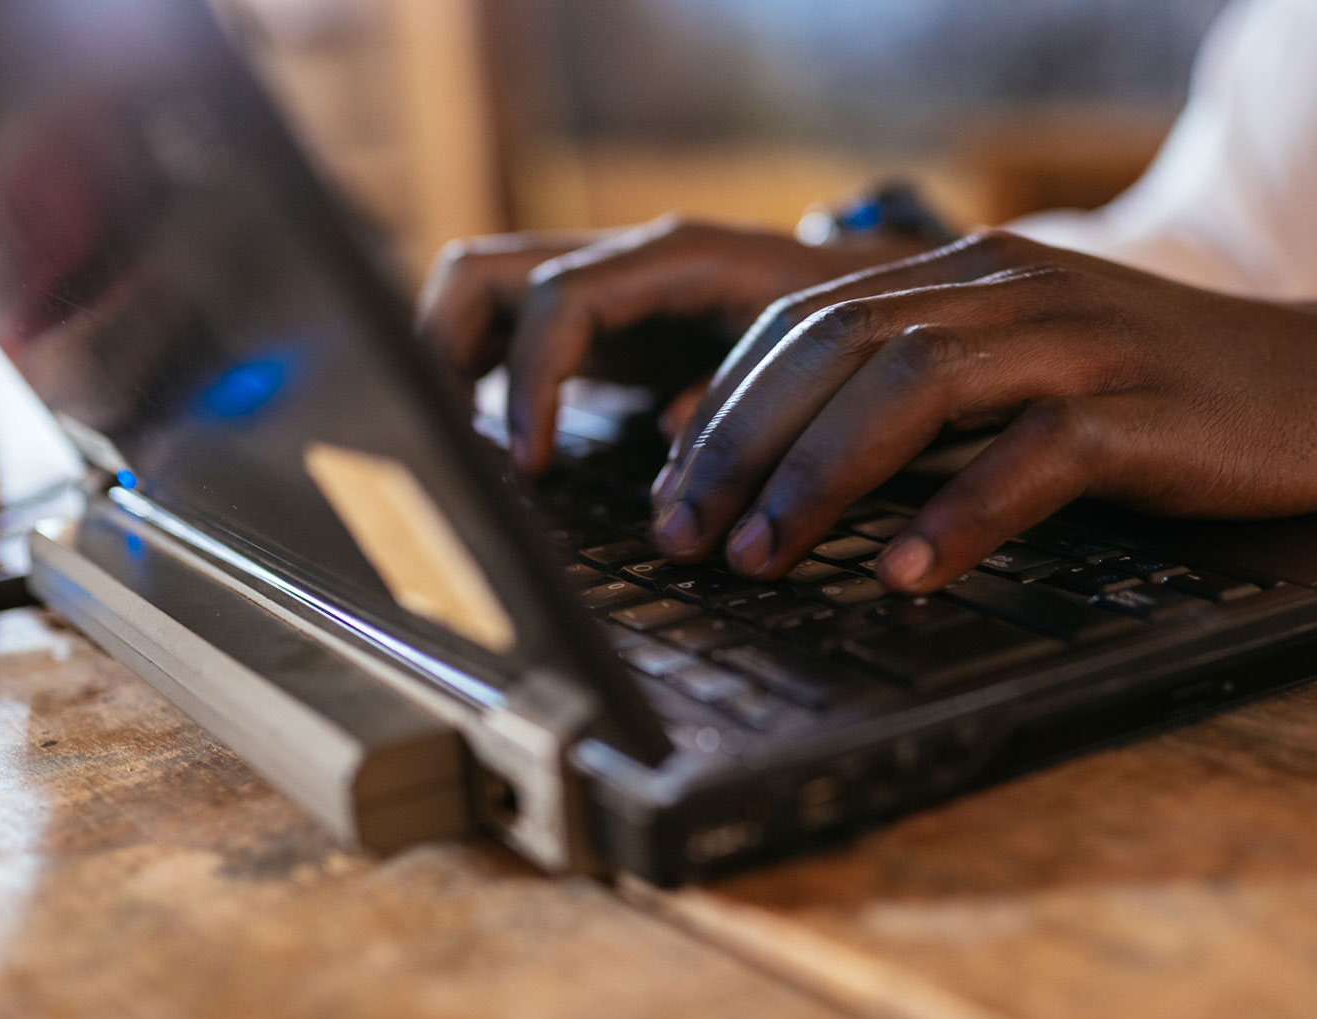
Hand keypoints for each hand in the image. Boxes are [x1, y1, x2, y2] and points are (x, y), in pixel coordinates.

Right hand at [415, 216, 928, 471]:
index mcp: (673, 258)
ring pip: (477, 291)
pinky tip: (483, 437)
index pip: (560, 299)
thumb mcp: (809, 359)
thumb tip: (674, 436)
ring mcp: (600, 289)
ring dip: (448, 358)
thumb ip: (743, 395)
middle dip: (446, 353)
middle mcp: (622, 261)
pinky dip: (477, 373)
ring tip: (450, 441)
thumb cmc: (847, 329)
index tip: (529, 462)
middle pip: (481, 274)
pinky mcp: (596, 326)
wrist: (870, 299)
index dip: (531, 380)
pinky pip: (505, 328)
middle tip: (448, 443)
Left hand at [649, 231, 1316, 590]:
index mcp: (965, 275)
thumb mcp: (1018, 379)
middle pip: (836, 348)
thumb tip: (770, 458)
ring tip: (765, 559)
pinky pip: (1032, 456)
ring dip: (821, 476)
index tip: (666, 490)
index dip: (723, 406)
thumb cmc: (1158, 401)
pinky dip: (959, 517)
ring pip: (913, 386)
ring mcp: (1076, 341)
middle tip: (684, 536)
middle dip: (741, 445)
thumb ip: (906, 399)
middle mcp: (1007, 289)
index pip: (806, 322)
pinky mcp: (1142, 407)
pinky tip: (906, 575)